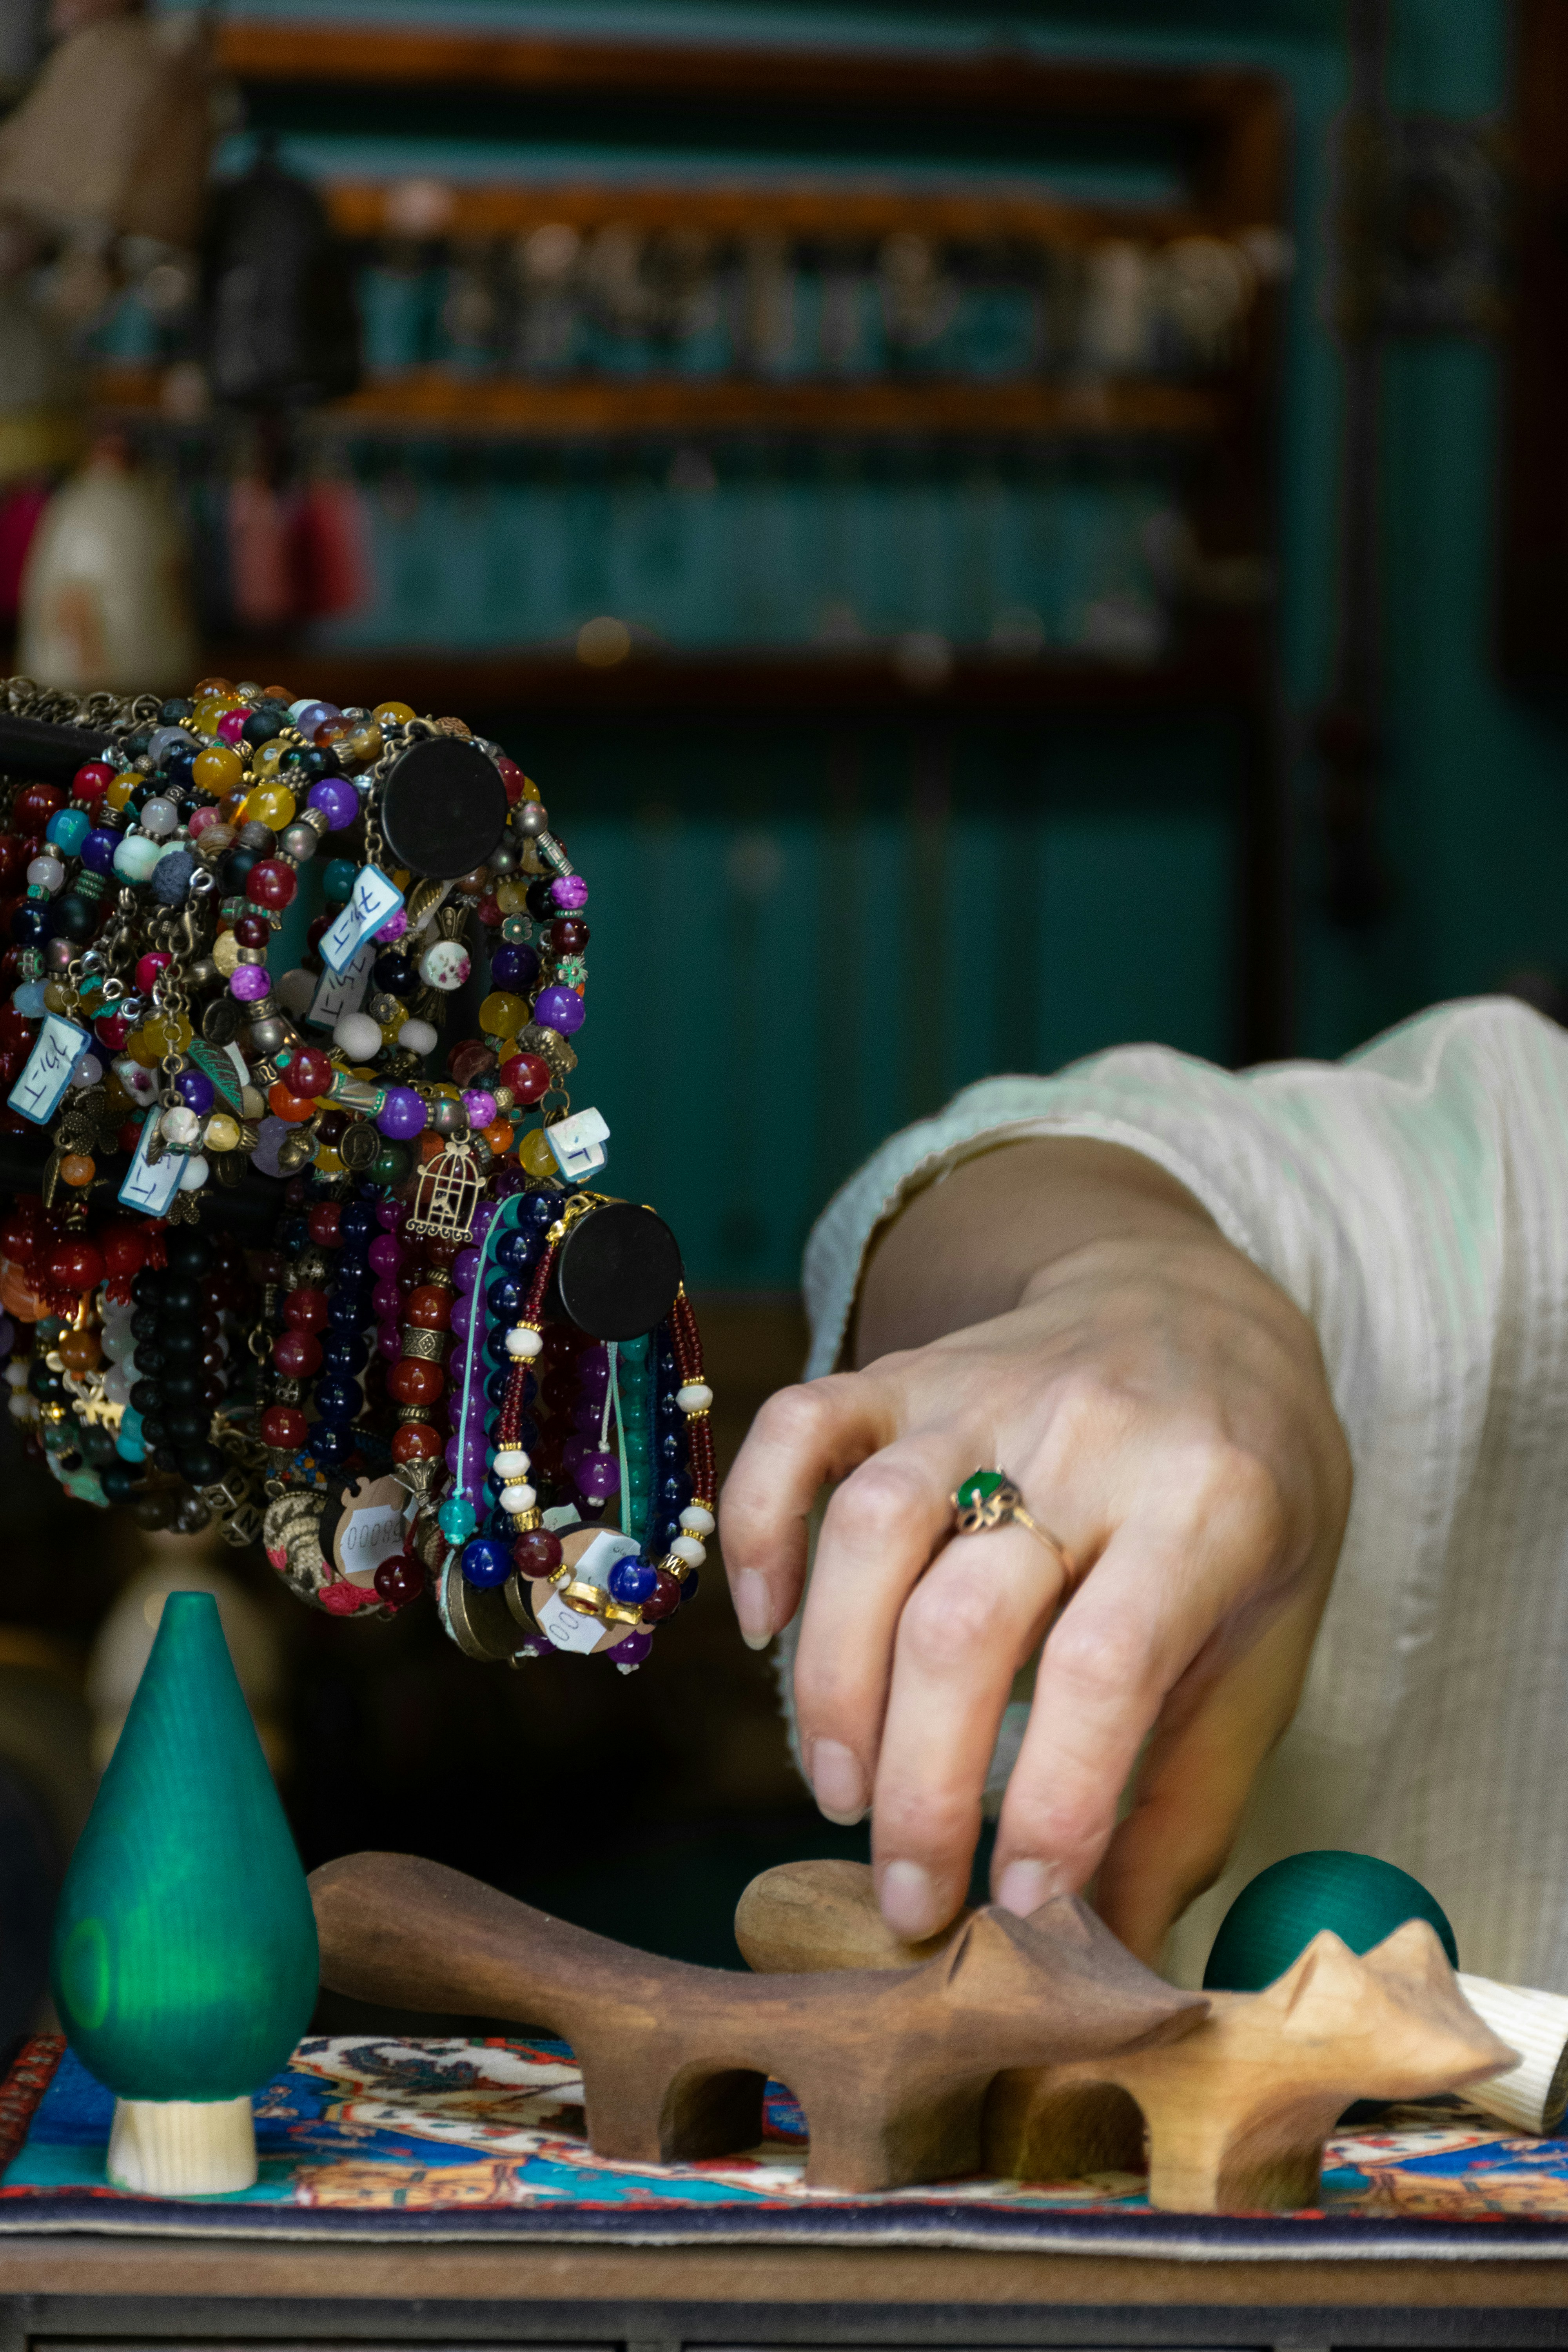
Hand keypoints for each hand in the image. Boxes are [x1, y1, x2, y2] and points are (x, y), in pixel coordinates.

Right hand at [719, 1140, 1351, 1962]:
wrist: (1203, 1312)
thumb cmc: (1248, 1505)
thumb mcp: (1266, 1643)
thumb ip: (1187, 1799)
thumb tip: (1112, 1958)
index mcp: (1208, 1509)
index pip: (1105, 1666)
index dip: (1050, 1799)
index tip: (1016, 1906)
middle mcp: (1088, 1437)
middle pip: (967, 1618)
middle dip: (920, 1784)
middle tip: (909, 1894)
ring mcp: (983, 1393)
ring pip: (870, 1530)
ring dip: (835, 1680)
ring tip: (840, 1791)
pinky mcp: (906, 1372)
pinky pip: (799, 1428)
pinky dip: (758, 1526)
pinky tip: (762, 1625)